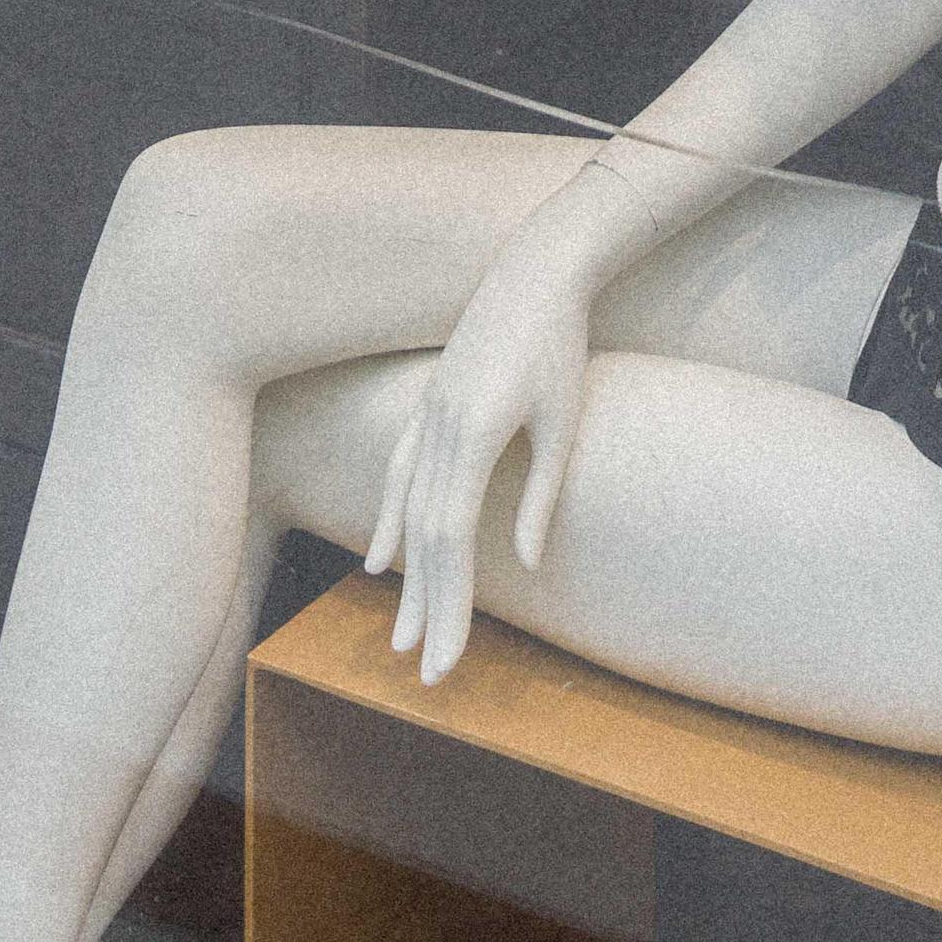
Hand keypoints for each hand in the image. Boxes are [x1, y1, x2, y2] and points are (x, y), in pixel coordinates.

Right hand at [361, 228, 592, 688]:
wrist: (538, 267)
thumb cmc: (561, 343)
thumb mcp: (562, 422)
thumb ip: (541, 496)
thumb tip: (525, 567)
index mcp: (472, 435)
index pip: (449, 539)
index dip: (446, 603)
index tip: (447, 660)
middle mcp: (438, 428)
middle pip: (422, 537)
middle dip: (425, 608)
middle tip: (426, 674)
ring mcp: (427, 414)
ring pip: (405, 511)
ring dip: (404, 579)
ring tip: (398, 637)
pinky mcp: (430, 405)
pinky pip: (398, 474)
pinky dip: (388, 521)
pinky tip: (379, 561)